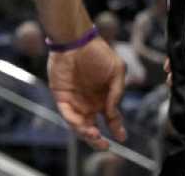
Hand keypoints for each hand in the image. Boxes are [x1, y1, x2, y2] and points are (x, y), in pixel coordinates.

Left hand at [46, 35, 126, 149]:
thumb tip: (112, 113)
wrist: (76, 40)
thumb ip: (117, 93)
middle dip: (98, 140)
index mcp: (103, 98)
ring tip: (95, 135)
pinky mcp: (61, 96)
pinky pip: (67, 113)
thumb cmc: (98, 53)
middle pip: (92, 127)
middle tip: (104, 145)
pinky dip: (74, 122)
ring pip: (79, 124)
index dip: (117, 129)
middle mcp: (89, 102)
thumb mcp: (117, 71)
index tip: (122, 137)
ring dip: (86, 133)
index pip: (110, 119)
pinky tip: (83, 125)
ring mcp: (75, 100)